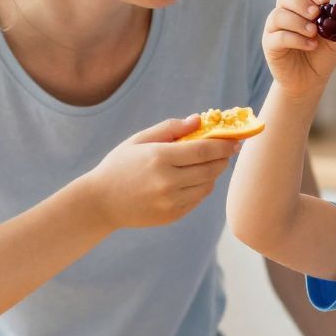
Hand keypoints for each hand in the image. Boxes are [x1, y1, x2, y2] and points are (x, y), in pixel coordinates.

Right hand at [90, 114, 240, 227]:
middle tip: (227, 150)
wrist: (101, 202)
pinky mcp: (172, 215)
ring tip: (207, 163)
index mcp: (159, 158)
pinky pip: (198, 198)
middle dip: (223, 158)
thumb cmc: (119, 165)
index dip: (224, 144)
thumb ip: (170, 128)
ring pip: (207, 185)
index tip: (235, 140)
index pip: (204, 149)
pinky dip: (201, 187)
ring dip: (213, 173)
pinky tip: (193, 179)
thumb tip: (198, 120)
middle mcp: (168, 181)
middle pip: (211, 168)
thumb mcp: (139, 140)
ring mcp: (171, 201)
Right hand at [262, 0, 335, 98]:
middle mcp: (285, 14)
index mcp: (300, 8)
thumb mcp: (335, 42)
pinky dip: (296, 39)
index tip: (325, 0)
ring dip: (298, 22)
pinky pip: (278, 36)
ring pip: (279, 15)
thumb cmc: (320, 57)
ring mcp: (274, 29)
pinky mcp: (269, 45)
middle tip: (316, 14)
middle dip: (302, 3)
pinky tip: (310, 45)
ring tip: (314, 33)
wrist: (310, 81)